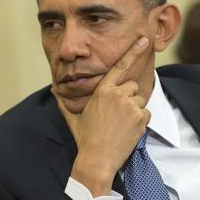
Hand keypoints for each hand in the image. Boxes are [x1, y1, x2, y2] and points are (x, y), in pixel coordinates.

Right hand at [52, 37, 150, 196]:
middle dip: (128, 97)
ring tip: (121, 124)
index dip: (134, 52)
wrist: (97, 159)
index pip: (120, 66)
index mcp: (103, 91)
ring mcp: (130, 105)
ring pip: (140, 100)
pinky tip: (128, 130)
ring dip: (134, 109)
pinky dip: (140, 121)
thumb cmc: (85, 138)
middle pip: (132, 86)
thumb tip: (53, 88)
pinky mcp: (140, 117)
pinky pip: (146, 113)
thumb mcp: (72, 117)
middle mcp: (118, 94)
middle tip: (118, 114)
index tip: (144, 40)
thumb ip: (63, 100)